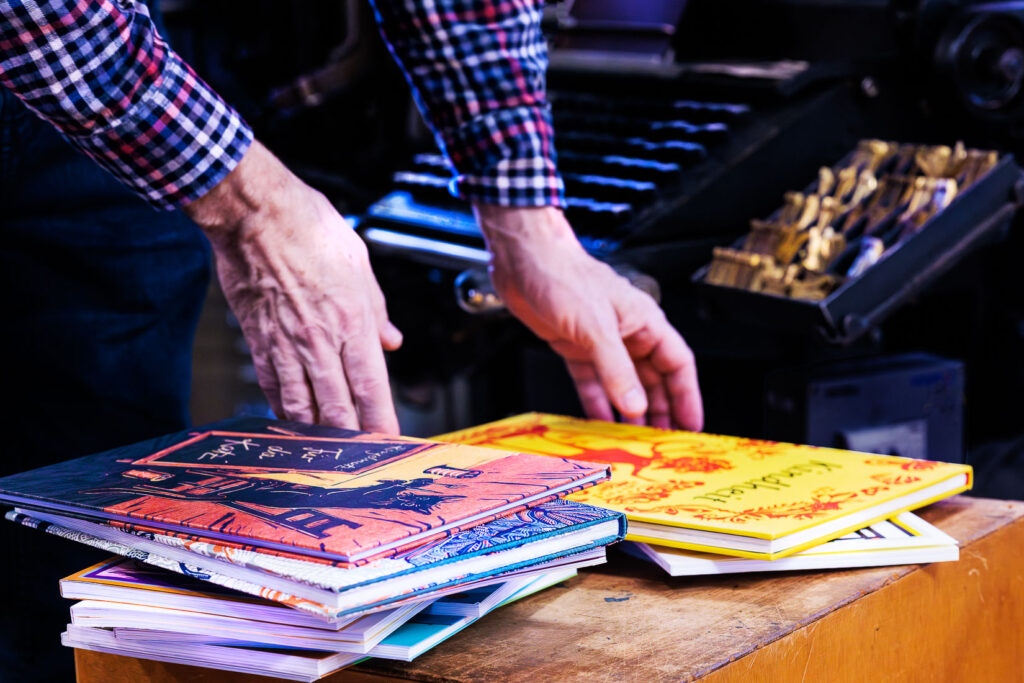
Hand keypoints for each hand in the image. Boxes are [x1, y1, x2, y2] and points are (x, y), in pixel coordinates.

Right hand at [185, 141, 401, 432]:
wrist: (255, 214)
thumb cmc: (310, 228)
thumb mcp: (360, 264)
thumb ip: (377, 309)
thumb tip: (391, 340)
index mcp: (353, 321)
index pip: (371, 387)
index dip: (381, 420)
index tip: (389, 440)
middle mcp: (321, 341)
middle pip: (338, 407)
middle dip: (351, 438)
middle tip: (359, 457)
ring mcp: (287, 345)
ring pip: (303, 406)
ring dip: (317, 433)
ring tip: (328, 451)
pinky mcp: (258, 341)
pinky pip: (273, 388)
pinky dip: (284, 411)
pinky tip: (292, 422)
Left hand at [475, 204, 702, 430]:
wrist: (524, 260)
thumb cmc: (564, 276)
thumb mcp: (596, 328)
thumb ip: (616, 370)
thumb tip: (635, 405)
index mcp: (644, 322)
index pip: (678, 364)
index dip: (687, 395)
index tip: (692, 425)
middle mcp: (626, 332)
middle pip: (653, 379)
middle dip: (661, 410)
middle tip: (664, 441)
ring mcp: (600, 341)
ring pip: (623, 383)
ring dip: (630, 410)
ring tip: (635, 438)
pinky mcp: (574, 346)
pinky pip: (592, 381)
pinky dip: (597, 402)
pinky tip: (600, 421)